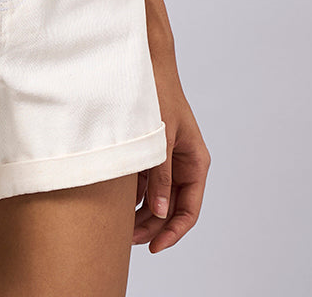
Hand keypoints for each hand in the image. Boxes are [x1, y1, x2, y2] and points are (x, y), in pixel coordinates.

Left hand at [132, 50, 210, 253]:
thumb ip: (161, 176)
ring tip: (120, 229)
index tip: (155, 247)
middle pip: (171, 208)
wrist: (145, 64)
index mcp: (195, 162)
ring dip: (141, 213)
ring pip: (157, 197)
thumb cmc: (157, 96)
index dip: (173, 232)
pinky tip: (116, 204)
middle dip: (153, 227)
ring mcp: (166, 159)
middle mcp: (183, 164)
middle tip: (130, 241)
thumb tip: (162, 212)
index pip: (189, 209)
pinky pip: (144, 181)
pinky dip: (133, 194)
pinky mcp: (150, 152)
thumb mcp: (160, 139)